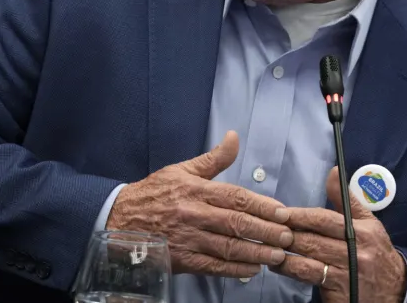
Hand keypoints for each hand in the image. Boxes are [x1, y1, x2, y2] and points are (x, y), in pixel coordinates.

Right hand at [106, 131, 292, 277]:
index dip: (262, 206)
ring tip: (277, 256)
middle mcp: (194, 214)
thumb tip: (234, 137)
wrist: (117, 220)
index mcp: (196, 190)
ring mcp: (188, 239)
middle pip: (237, 223)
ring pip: (228, 247)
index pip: (236, 197)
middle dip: (266, 231)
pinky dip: (234, 270)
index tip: (283, 213)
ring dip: (256, 253)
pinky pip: (213, 266)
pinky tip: (252, 270)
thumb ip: (213, 159)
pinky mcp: (181, 260)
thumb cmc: (153, 194)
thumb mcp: (181, 170)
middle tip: (288, 237)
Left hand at [272, 167, 406, 301]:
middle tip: (267, 228)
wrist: (395, 289)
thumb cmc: (376, 251)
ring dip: (284, 254)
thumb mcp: (369, 223)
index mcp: (363, 232)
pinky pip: (310, 279)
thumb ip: (347, 199)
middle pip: (313, 241)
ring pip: (308, 262)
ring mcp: (346, 275)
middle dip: (288, 234)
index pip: (327, 221)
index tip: (282, 213)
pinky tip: (279, 265)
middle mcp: (355, 253)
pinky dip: (291, 271)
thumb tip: (332, 172)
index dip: (302, 216)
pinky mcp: (339, 293)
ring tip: (268, 247)